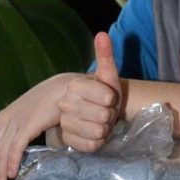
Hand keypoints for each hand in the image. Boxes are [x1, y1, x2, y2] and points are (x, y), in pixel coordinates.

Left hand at [0, 74, 71, 179]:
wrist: (64, 90)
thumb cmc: (51, 105)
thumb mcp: (30, 119)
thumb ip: (23, 132)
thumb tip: (22, 151)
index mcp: (2, 119)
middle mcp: (4, 120)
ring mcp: (15, 122)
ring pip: (0, 152)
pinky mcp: (28, 125)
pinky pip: (15, 147)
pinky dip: (11, 162)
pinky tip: (12, 174)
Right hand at [57, 32, 122, 152]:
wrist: (91, 115)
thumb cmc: (102, 95)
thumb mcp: (108, 77)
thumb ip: (106, 56)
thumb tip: (102, 34)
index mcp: (75, 86)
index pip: (107, 97)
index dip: (113, 100)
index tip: (108, 98)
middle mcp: (65, 103)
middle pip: (103, 116)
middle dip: (110, 116)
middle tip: (105, 112)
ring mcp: (65, 123)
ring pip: (98, 132)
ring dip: (105, 130)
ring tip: (100, 124)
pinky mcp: (69, 141)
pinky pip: (93, 145)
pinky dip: (99, 142)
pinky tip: (94, 135)